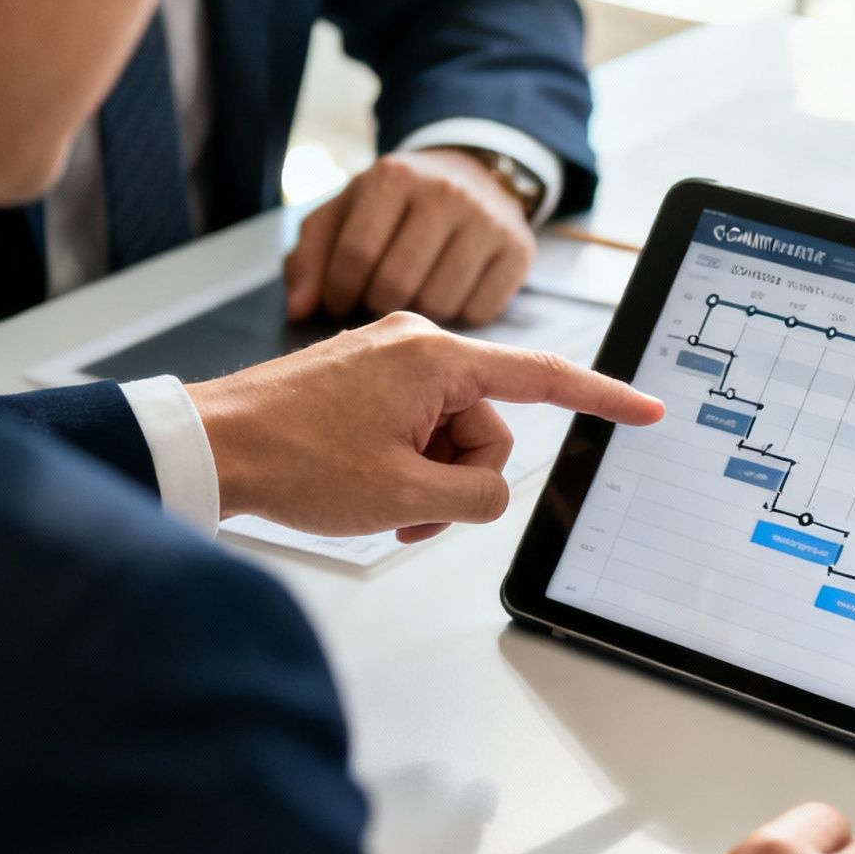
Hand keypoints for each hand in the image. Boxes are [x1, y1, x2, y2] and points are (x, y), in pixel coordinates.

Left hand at [185, 312, 661, 541]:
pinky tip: (366, 487)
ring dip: (426, 481)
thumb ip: (476, 497)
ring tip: (379, 503)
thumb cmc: (291, 460)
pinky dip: (402, 467)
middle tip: (408, 508)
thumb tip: (491, 493)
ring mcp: (388, 360)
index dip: (604, 398)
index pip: (547, 378)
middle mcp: (417, 345)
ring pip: (450, 436)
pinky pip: (415, 428)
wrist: (207, 447)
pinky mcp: (365, 379)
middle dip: (460, 479)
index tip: (647, 409)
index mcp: (436, 358)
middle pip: (488, 427)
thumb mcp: (404, 496)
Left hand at [284, 147, 536, 326]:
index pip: (356, 256)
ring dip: (419, 315)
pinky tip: (448, 294)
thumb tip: (299, 309)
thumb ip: (311, 256)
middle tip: (374, 302)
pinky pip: (480, 313)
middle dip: (375, 305)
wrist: (473, 176)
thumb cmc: (397, 204)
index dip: (338, 293)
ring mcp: (488, 223)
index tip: (337, 302)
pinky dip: (459, 315)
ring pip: (439, 305)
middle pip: (396, 286)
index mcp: (394, 177)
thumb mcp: (346, 211)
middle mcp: (446, 194)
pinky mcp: (519, 252)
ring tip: (412, 296)